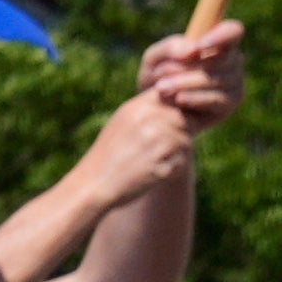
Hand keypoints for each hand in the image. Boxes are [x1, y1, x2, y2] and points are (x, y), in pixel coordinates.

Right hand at [76, 87, 198, 208]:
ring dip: (176, 150)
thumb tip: (182, 97)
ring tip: (150, 159)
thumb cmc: (110, 152)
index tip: (167, 122)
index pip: (176, 96)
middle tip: (157, 146)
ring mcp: (159, 144)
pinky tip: (150, 170)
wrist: (93, 185)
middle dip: (180, 131)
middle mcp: (151, 121)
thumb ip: (150, 106)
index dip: (179, 108)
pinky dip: (171, 166)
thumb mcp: (123, 120)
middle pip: (187, 118)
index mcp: (138, 107)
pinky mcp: (164, 165)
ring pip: (186, 140)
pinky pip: (182, 160)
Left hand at [139, 21, 243, 133]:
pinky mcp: (230, 103)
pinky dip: (194, 98)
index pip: (232, 31)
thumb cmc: (158, 77)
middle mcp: (231, 60)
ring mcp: (234, 82)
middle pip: (221, 59)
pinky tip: (179, 100)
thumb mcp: (155, 59)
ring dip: (184, 85)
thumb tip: (192, 50)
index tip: (198, 47)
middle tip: (160, 82)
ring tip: (161, 90)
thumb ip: (170, 48)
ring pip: (216, 79)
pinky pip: (217, 99)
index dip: (221, 36)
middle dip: (186, 70)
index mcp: (217, 42)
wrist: (153, 110)